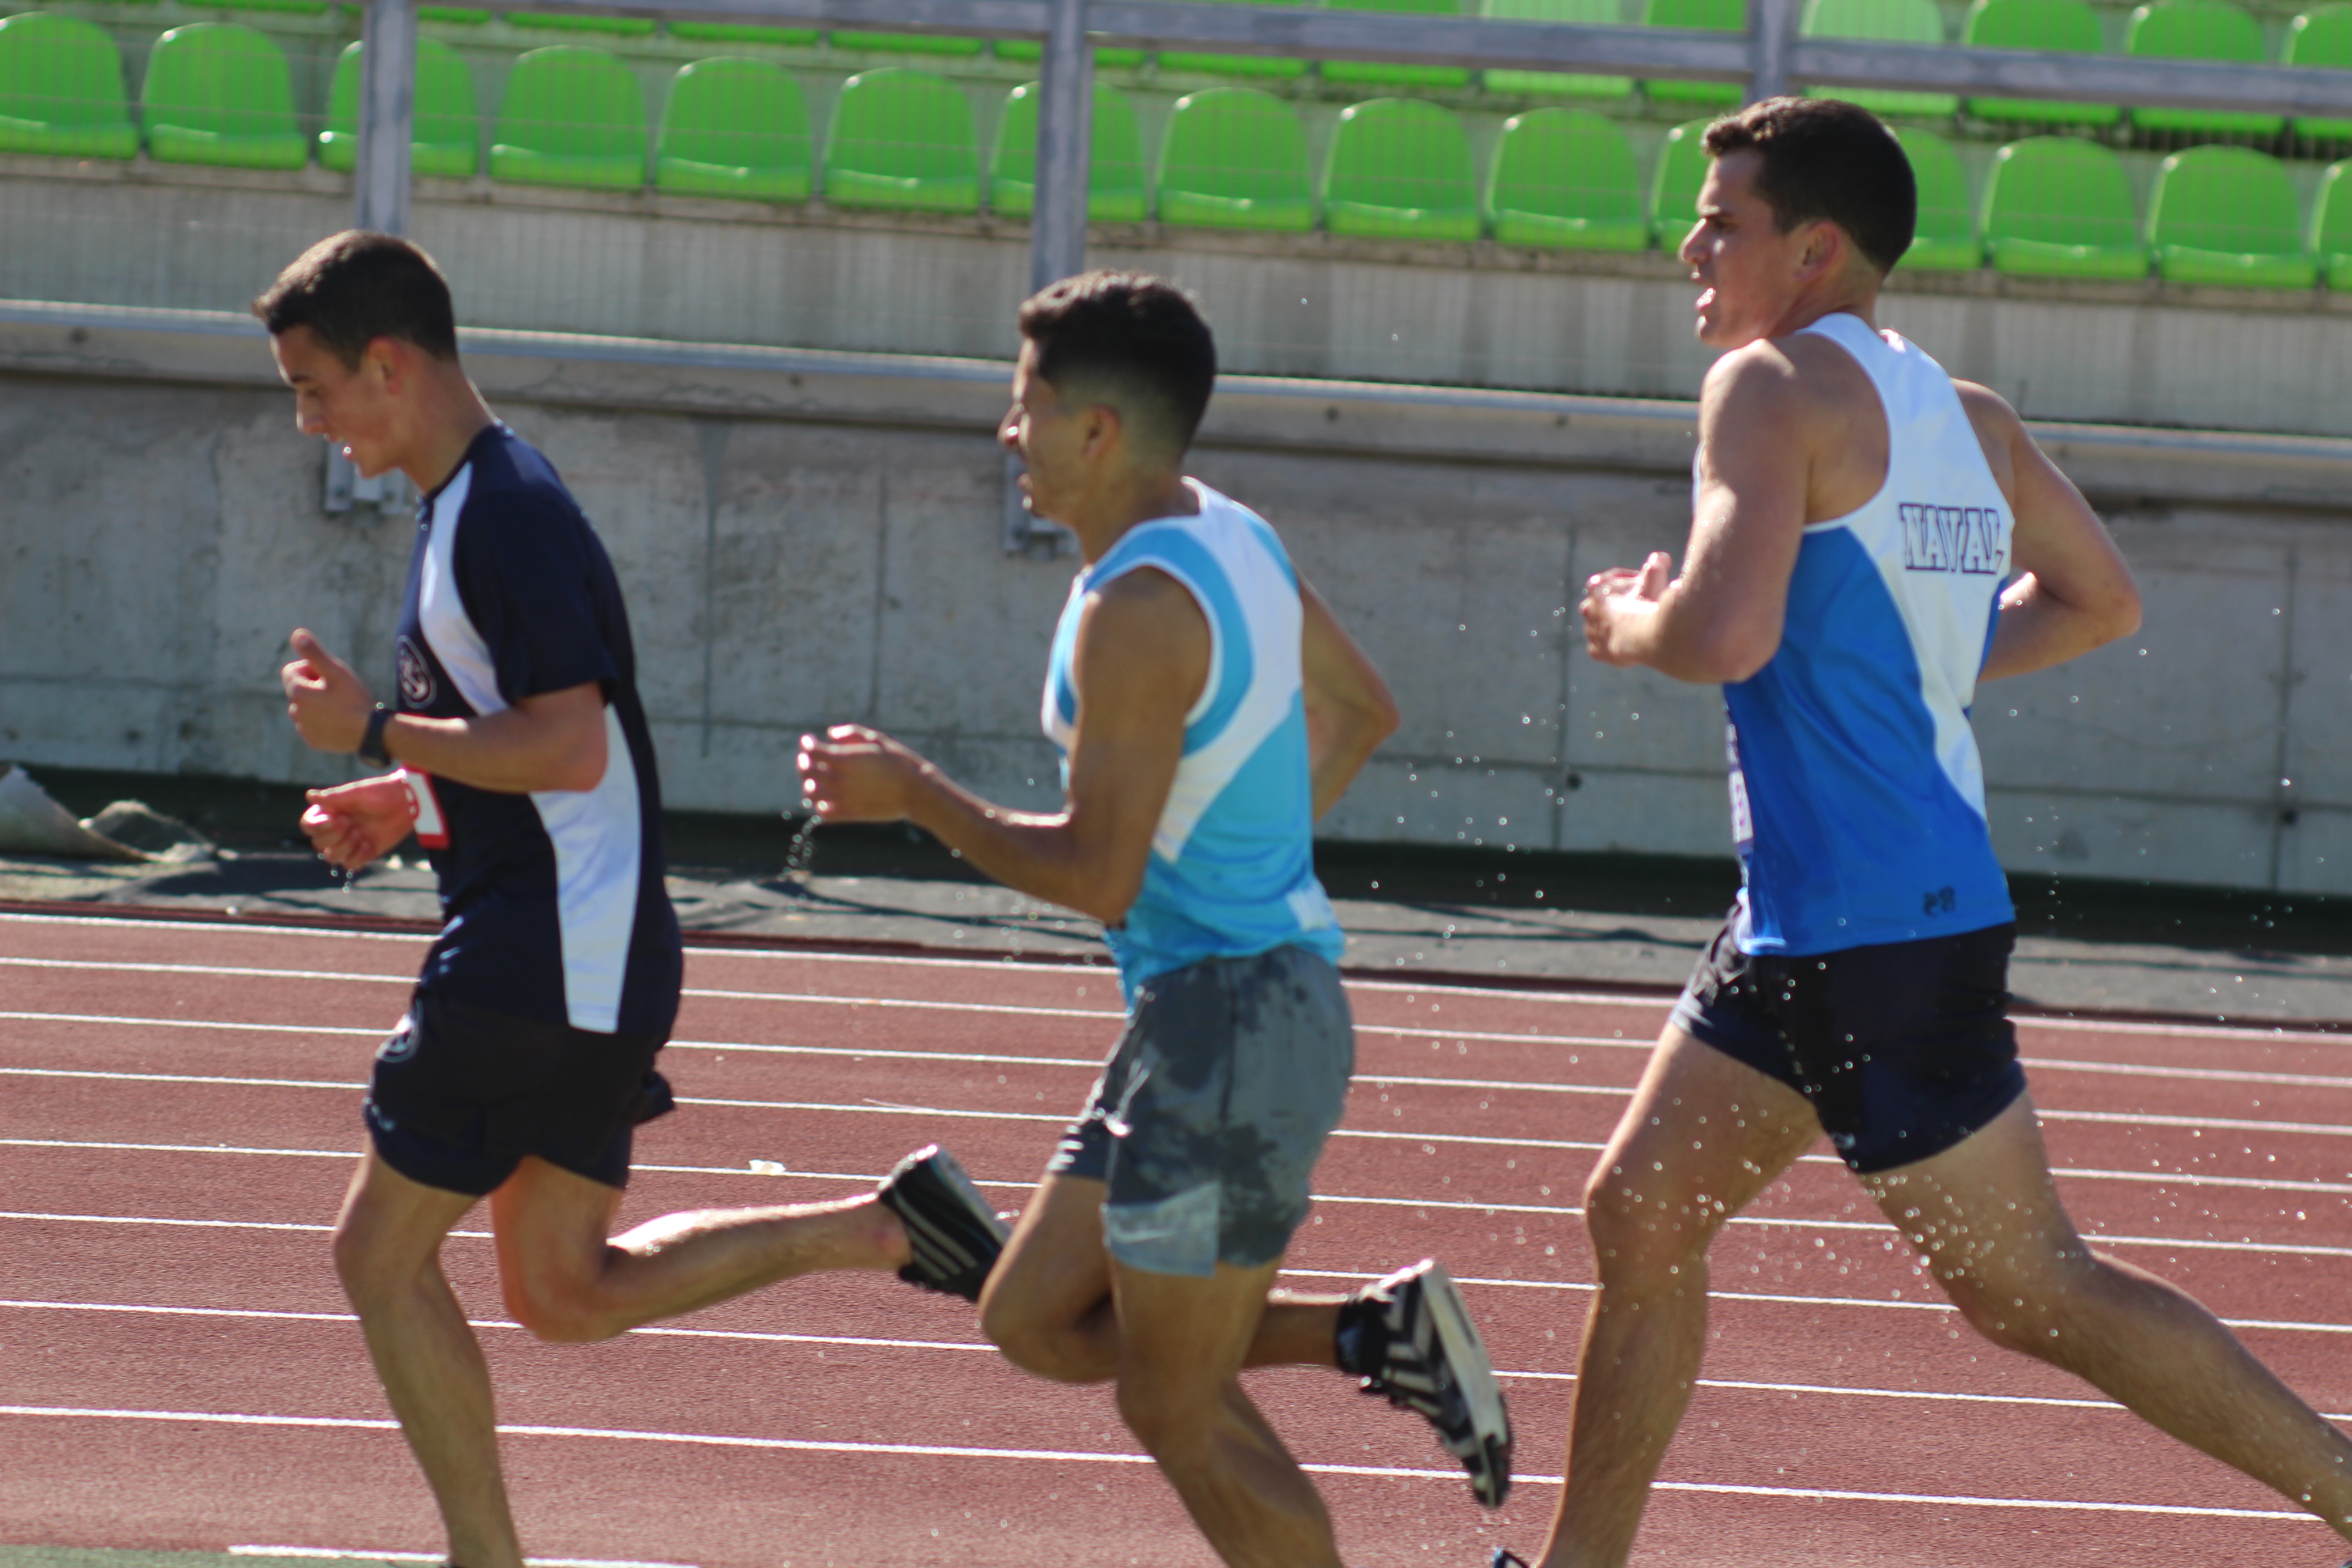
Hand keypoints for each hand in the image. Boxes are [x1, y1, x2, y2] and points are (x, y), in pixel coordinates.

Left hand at [281, 628, 376, 753]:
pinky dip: (322, 721)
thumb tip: (297, 634)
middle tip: (338, 691)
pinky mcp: (313, 741)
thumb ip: (314, 653)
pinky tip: (340, 721)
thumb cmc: (354, 700)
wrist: (369, 733)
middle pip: (298, 690)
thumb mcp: (336, 671)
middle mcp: (295, 711)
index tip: (329, 676)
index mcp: (297, 692)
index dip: (310, 668)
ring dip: (317, 704)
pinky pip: (312, 726)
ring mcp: (303, 728)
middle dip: (313, 686)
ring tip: (340, 707)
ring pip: (305, 708)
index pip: (291, 670)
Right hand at [299, 774, 417, 869]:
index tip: (331, 819)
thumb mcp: (356, 793)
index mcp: (330, 812)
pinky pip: (351, 865)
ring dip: (344, 847)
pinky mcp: (364, 853)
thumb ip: (333, 797)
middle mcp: (336, 829)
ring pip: (332, 857)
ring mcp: (350, 842)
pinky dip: (358, 857)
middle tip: (349, 822)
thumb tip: (309, 796)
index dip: (315, 827)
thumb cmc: (381, 793)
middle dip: (332, 835)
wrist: (406, 803)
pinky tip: (368, 844)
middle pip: (318, 844)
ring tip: (359, 834)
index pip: (309, 826)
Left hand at [796, 725, 930, 822]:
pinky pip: (823, 813)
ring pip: (810, 794)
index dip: (807, 744)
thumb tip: (830, 733)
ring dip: (809, 784)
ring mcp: (844, 799)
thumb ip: (851, 733)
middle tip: (808, 758)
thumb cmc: (899, 762)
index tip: (809, 740)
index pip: (812, 751)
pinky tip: (826, 798)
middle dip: (803, 762)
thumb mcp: (878, 740)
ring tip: (815, 780)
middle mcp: (841, 780)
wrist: (916, 792)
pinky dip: (819, 805)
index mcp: (846, 760)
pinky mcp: (850, 815)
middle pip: (807, 772)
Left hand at [1579, 552, 1671, 666]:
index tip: (1642, 584)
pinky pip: (1601, 647)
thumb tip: (1660, 558)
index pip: (1611, 579)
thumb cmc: (1647, 605)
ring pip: (1601, 626)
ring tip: (1636, 627)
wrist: (1641, 638)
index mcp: (1596, 588)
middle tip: (1639, 606)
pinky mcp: (1596, 651)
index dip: (1627, 581)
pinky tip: (1626, 645)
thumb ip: (1657, 567)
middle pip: (1603, 603)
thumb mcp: (1654, 580)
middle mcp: (1588, 608)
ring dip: (1616, 625)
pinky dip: (1612, 646)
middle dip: (1619, 604)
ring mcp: (1590, 631)